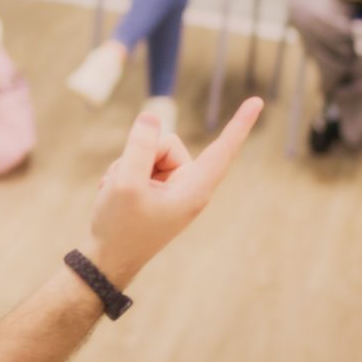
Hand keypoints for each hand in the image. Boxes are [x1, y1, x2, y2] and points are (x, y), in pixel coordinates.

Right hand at [82, 97, 262, 287]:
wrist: (104, 260)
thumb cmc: (119, 227)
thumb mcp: (126, 181)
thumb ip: (140, 146)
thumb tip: (151, 118)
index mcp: (194, 189)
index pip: (222, 150)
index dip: (239, 124)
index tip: (258, 101)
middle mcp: (189, 187)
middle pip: (168, 143)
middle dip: (140, 152)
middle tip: (125, 183)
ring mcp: (172, 189)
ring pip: (150, 151)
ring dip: (127, 165)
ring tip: (117, 192)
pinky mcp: (158, 190)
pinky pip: (141, 163)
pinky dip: (123, 174)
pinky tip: (114, 195)